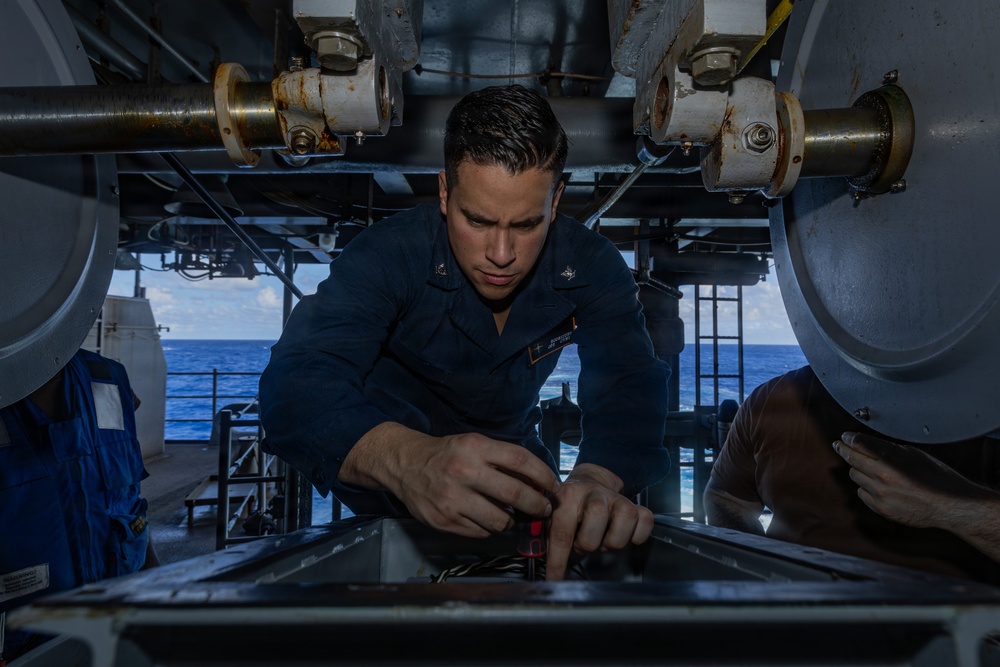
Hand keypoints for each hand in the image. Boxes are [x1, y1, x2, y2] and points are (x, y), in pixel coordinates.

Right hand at [342, 423, 559, 538]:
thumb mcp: (473, 444)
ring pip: (500, 521)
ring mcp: (453, 499)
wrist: (404, 465)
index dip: (544, 476)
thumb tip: (539, 481)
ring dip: (513, 521)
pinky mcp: (444, 521)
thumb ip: (503, 459)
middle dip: (538, 505)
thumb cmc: (446, 454)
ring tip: (513, 516)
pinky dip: (490, 528)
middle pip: (515, 495)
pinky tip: (487, 519)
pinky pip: (481, 532)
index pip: (521, 461)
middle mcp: (464, 472)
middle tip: (544, 508)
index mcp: (475, 448)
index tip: (554, 486)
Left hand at [544, 463, 653, 580]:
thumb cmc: (570, 506)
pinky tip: (623, 533)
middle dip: (587, 544)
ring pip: (624, 521)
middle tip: (583, 543)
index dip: (558, 562)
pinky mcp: (635, 502)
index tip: (554, 580)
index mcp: (567, 496)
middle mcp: (593, 494)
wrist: (589, 480)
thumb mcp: (552, 515)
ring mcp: (616, 497)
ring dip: (613, 540)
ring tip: (603, 538)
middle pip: (594, 529)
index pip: (562, 534)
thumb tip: (541, 563)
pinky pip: (645, 521)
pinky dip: (637, 534)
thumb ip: (546, 537)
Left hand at [832, 431, 981, 528]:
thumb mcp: (914, 454)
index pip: (859, 444)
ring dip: (858, 470)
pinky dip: (866, 487)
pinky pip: (862, 494)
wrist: (951, 505)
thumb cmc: (937, 477)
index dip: (849, 438)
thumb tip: (869, 445)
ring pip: (855, 476)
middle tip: (839, 445)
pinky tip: (876, 485)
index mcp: (891, 459)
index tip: (844, 437)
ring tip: (868, 467)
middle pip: (851, 459)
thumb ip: (889, 449)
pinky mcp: (881, 509)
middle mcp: (882, 476)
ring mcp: (880, 494)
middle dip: (844, 450)